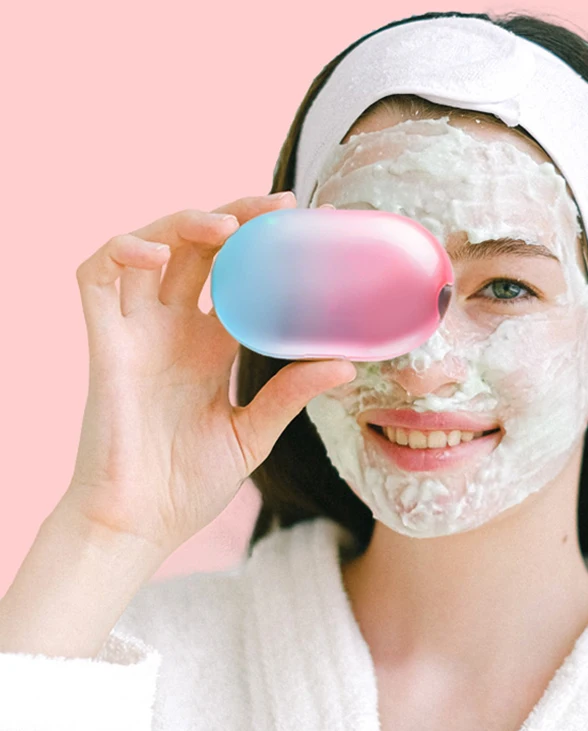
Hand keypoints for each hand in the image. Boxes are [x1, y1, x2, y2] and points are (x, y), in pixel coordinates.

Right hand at [64, 192, 356, 557]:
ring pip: (151, 247)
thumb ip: (291, 393)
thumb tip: (347, 363)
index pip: (238, 277)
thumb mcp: (253, 431)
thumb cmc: (189, 483)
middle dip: (236, 218)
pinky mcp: (103, 343)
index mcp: (210, 347)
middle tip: (280, 205)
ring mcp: (137, 332)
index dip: (266, 247)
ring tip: (230, 225)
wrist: (140, 524)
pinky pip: (97, 276)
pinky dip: (123, 252)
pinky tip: (158, 254)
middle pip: (199, 249)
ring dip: (185, 223)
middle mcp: (173, 329)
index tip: (308, 226)